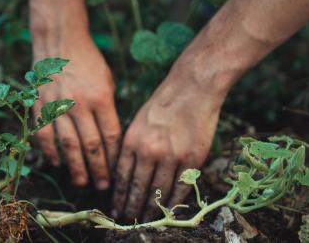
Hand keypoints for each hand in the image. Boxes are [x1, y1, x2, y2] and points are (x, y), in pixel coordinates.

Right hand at [33, 35, 120, 189]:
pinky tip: (57, 163)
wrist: (60, 42)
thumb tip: (110, 140)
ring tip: (82, 182)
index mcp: (101, 98)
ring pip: (68, 145)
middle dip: (98, 170)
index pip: (110, 136)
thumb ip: (109, 110)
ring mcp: (58, 105)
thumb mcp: (107, 82)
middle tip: (101, 187)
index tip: (117, 172)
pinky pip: (45, 134)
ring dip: (75, 167)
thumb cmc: (89, 63)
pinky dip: (50, 151)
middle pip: (91, 145)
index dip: (114, 158)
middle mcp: (80, 104)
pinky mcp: (41, 105)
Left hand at [111, 65, 223, 220]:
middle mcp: (149, 151)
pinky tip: (168, 210)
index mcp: (132, 141)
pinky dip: (174, 202)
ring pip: (159, 193)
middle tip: (129, 220)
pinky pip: (181, 188)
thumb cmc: (162, 103)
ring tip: (146, 219)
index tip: (116, 209)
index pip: (122, 178)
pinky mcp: (192, 159)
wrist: (192, 88)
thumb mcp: (137, 122)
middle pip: (138, 189)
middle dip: (132, 208)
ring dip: (151, 210)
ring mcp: (172, 156)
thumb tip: (124, 174)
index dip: (119, 197)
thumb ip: (131, 147)